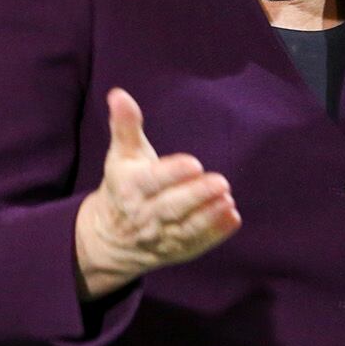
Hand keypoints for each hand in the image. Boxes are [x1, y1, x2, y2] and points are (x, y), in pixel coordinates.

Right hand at [74, 88, 240, 298]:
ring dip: (208, 217)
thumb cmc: (124, 184)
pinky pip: (196, 245)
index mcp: (129, 188)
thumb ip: (125, 126)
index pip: (151, 181)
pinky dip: (215, 235)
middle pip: (170, 208)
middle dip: (196, 196)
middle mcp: (143, 216)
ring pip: (185, 229)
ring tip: (228, 200)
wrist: (111, 238)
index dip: (172, 173)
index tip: (194, 163)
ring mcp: (160, 237)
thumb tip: (118, 94)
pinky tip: (233, 218)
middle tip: (221, 182)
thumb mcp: (122, 155)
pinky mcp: (176, 251)